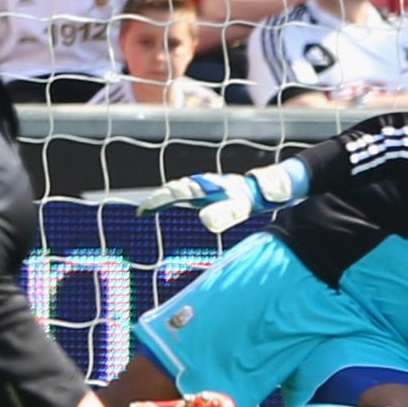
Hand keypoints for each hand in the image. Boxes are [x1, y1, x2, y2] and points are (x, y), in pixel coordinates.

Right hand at [136, 163, 298, 229]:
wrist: (266, 188)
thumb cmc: (251, 197)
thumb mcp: (239, 207)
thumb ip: (223, 213)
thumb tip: (204, 221)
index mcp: (205, 188)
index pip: (176, 192)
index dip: (159, 200)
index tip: (144, 209)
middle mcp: (203, 185)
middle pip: (175, 189)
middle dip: (157, 199)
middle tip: (142, 210)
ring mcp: (206, 188)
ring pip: (179, 190)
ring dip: (164, 198)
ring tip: (148, 208)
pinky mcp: (210, 193)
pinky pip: (186, 194)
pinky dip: (173, 198)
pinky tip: (167, 206)